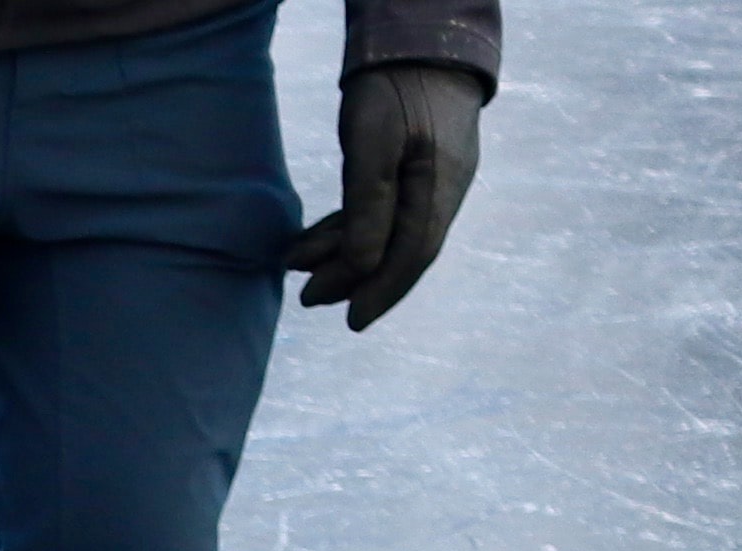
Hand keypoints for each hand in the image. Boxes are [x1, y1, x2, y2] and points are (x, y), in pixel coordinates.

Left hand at [283, 62, 480, 328]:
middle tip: (308, 296)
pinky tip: (317, 239)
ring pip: (388, 231)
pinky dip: (351, 227)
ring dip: (344, 253)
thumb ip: (368, 207)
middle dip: (354, 278)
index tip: (351, 321)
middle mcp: (443, 188)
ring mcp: (432, 178)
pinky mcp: (416, 166)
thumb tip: (361, 268)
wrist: (419, 38)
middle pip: (400, 250)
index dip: (381, 291)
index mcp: (439, 186)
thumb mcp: (372, 143)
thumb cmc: (394, 85)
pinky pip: (385, 209)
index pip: (412, 255)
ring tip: (298, 263)